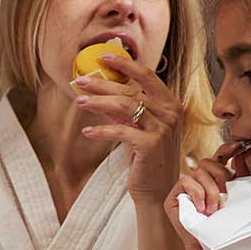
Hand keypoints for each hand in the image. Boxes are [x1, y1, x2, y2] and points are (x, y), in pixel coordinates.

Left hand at [75, 49, 183, 204]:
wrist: (159, 191)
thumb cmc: (148, 159)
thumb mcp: (139, 128)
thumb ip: (125, 110)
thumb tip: (101, 93)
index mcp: (170, 104)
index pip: (147, 75)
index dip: (125, 64)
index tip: (103, 58)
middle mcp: (170, 113)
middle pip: (131, 90)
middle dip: (102, 84)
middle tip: (80, 82)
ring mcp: (162, 129)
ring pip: (124, 106)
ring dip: (98, 103)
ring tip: (79, 102)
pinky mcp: (150, 145)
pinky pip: (120, 131)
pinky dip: (101, 131)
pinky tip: (87, 132)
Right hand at [161, 149, 232, 246]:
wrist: (211, 246)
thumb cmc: (224, 227)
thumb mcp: (237, 198)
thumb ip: (240, 177)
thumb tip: (241, 156)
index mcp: (214, 179)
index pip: (218, 157)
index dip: (226, 149)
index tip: (237, 146)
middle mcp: (198, 181)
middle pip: (208, 162)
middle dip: (220, 176)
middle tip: (225, 196)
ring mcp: (185, 188)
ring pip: (199, 172)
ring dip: (210, 191)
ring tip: (213, 210)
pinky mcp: (174, 196)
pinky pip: (186, 181)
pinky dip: (197, 194)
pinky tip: (201, 209)